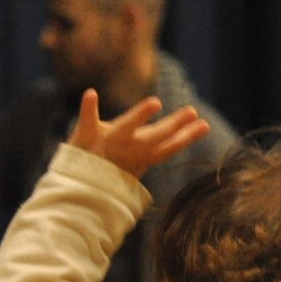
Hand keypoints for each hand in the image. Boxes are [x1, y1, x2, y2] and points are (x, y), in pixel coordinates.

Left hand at [66, 90, 212, 179]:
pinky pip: (87, 120)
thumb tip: (190, 132)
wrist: (75, 188)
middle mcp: (128, 150)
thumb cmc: (109, 172)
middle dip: (173, 125)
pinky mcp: (84, 137)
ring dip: (140, 115)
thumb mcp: (136, 161)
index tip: (205, 125)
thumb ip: (158, 146)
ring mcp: (107, 142)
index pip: (169, 147)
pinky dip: (88, 107)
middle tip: (192, 112)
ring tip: (155, 102)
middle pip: (155, 137)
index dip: (187, 137)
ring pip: (126, 128)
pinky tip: (90, 93)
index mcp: (142, 157)